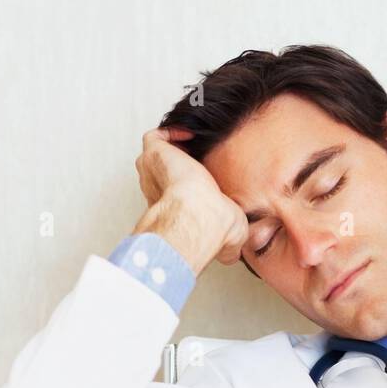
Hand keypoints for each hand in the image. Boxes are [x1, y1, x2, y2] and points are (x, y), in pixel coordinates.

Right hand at [132, 126, 248, 272]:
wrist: (199, 216)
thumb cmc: (211, 229)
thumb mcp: (230, 240)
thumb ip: (230, 245)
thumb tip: (233, 255)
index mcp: (175, 211)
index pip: (176, 196)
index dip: (189, 187)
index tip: (203, 180)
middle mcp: (159, 193)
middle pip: (163, 174)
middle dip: (179, 163)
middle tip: (198, 154)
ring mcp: (153, 173)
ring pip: (157, 155)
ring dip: (175, 146)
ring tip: (195, 139)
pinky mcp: (154, 154)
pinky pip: (155, 136)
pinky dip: (171, 131)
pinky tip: (190, 133)